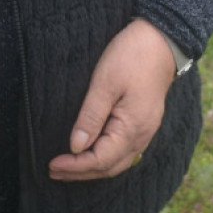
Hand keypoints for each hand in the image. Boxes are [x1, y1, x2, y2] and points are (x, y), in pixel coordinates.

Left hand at [48, 19, 175, 181]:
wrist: (161, 39)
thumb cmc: (131, 57)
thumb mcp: (105, 83)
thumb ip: (91, 116)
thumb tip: (76, 147)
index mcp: (132, 128)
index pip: (100, 160)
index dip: (75, 165)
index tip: (52, 164)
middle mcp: (142, 136)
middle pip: (109, 167)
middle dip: (81, 172)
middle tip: (54, 171)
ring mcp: (146, 130)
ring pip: (118, 162)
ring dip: (93, 168)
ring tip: (69, 168)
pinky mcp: (144, 122)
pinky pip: (125, 152)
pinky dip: (105, 158)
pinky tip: (92, 153)